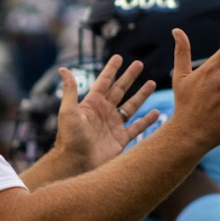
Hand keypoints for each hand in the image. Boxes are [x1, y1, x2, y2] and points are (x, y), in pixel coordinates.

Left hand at [54, 56, 158, 171]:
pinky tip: (157, 112)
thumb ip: (70, 90)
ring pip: (131, 106)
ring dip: (141, 95)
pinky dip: (147, 120)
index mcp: (92, 103)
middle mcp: (104, 112)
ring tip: (152, 83)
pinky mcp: (121, 139)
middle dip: (129, 77)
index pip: (104, 81)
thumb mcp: (68, 110)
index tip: (119, 57)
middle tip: (139, 64)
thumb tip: (63, 69)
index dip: (112, 69)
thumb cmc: (69, 137)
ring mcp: (113, 125)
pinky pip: (137, 127)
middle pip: (120, 90)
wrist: (76, 163)